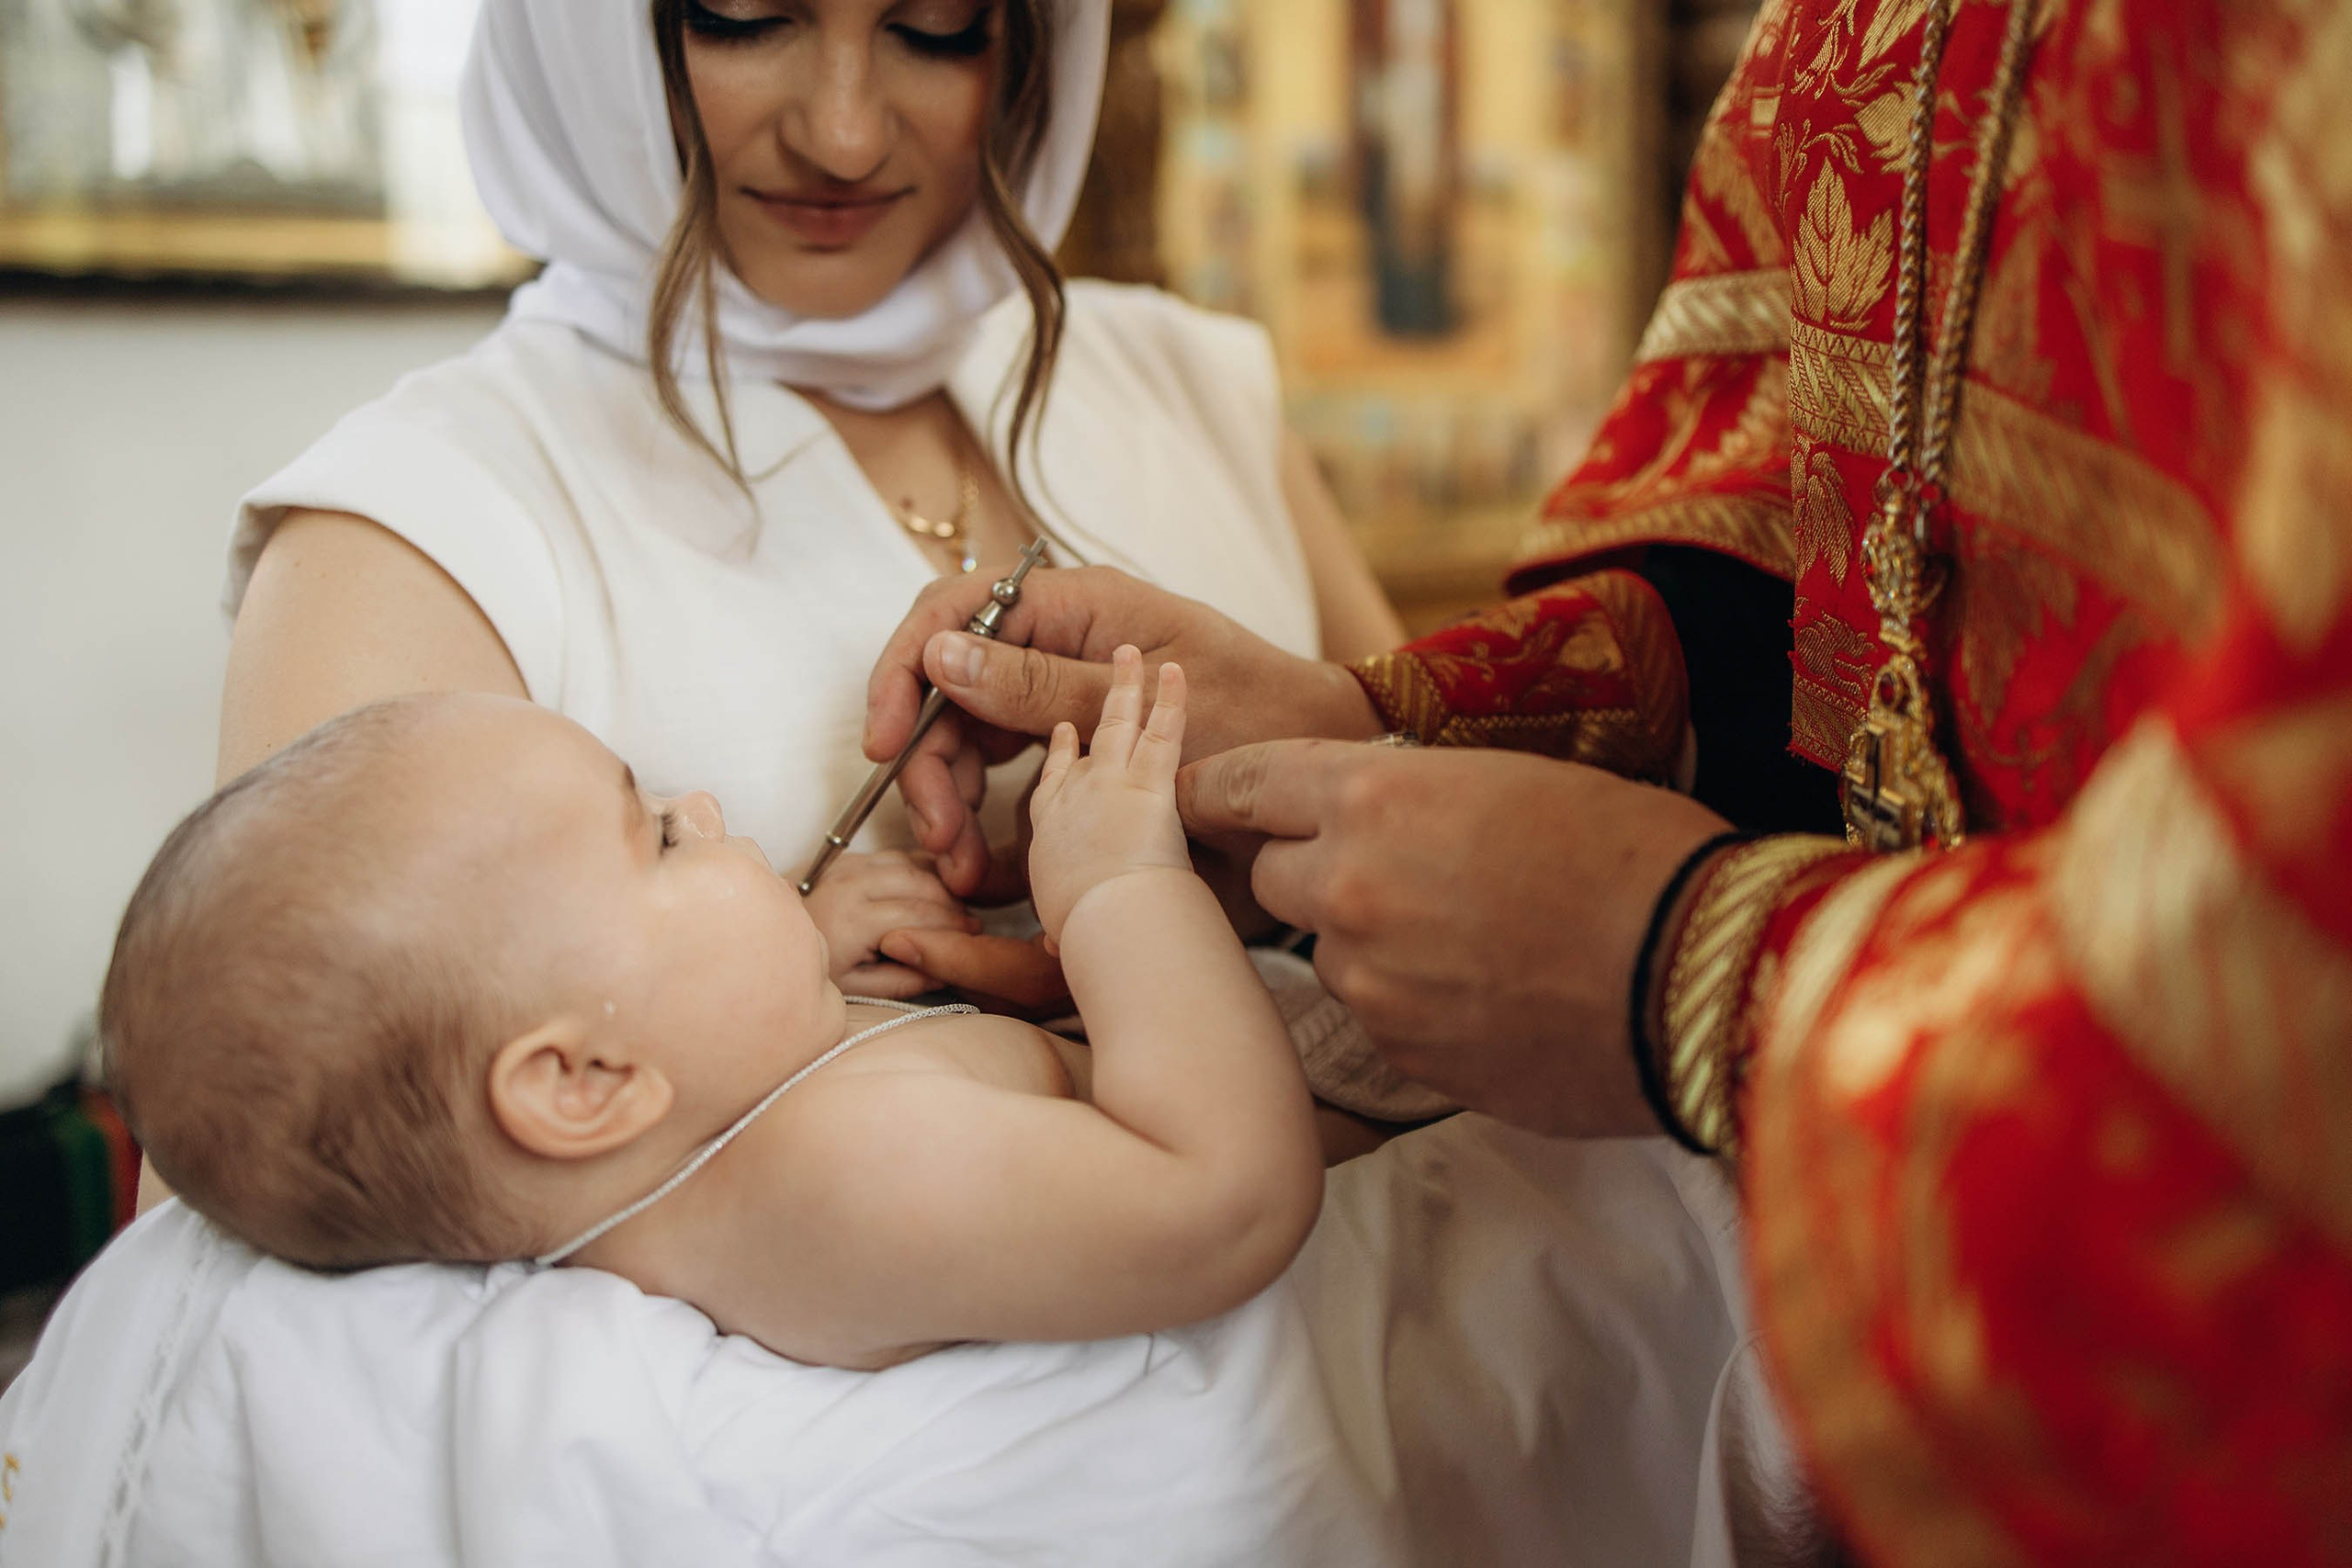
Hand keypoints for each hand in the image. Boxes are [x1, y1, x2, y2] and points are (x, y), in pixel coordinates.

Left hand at [801, 849, 978, 999]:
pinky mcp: (847, 859)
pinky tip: (935, 888)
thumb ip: (903, 980)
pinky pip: (895, 854)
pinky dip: (921, 867)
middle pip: (920, 882)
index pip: (918, 913)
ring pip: (910, 863)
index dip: (952, 925)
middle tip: (970, 924)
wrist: (773, 945)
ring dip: (939, 883)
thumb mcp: (858, 990)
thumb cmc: (815, 970)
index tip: (973, 937)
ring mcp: (847, 866)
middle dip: (951, 903)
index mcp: (851, 918)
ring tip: (956, 909)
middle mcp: (849, 884)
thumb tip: (946, 968)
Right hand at [863, 566, 1383, 896]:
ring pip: (969, 736)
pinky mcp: (1073, 738)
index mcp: (1072, 606)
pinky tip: (984, 862)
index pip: (949, 613)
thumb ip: (1040, 682)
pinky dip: (987, 814)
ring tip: (962, 865)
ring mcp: (1061, 689)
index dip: (902, 672)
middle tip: (940, 837)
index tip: (881, 743)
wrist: (1324, 758)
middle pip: (949, 689)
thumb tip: (942, 654)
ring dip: (952, 798)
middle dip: (930, 763)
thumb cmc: (1260, 712)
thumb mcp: (1147, 701)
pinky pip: (1005, 768)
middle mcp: (1056, 640)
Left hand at [1176, 741, 1732, 1137]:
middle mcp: (1349, 886)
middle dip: (1308, 873)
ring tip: (1473, 939)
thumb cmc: (1636, 853)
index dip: (1223, 791)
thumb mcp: (1516, 781)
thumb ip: (1413, 796)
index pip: (1245, 784)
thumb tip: (1369, 819)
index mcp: (1374, 794)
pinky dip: (1413, 1005)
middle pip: (1270, 878)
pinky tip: (1491, 992)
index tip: (1203, 798)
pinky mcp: (1402, 1057)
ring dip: (1370, 946)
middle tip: (1385, 874)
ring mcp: (1370, 981)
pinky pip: (1378, 1019)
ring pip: (1327, 956)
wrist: (1706, 973)